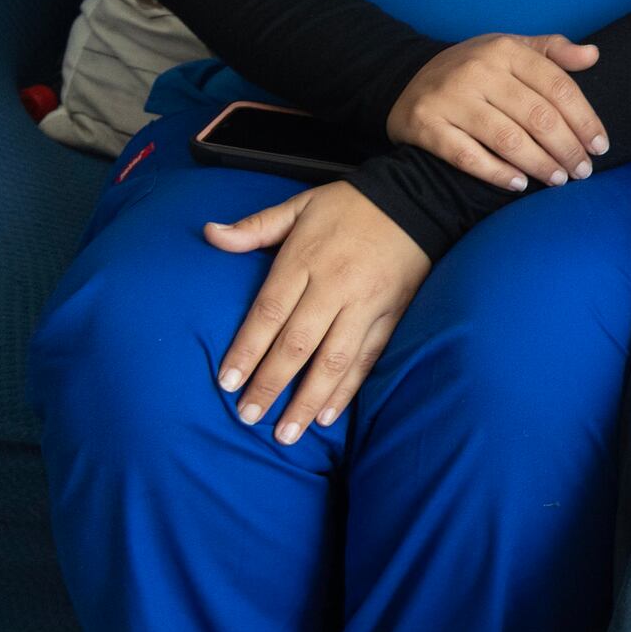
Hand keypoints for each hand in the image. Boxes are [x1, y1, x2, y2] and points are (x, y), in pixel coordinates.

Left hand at [208, 181, 431, 441]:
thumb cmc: (352, 204)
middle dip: (270, 384)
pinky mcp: (392, 315)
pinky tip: (327, 416)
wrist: (421, 197)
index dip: (247, 351)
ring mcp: (367, 304)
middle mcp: (335, 286)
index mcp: (306, 259)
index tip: (226, 382)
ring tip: (286, 433)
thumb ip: (256, 227)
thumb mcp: (301, 205)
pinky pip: (368, 358)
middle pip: (297, 344)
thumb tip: (210, 234)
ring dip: (307, 400)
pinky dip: (347, 389)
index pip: (269, 313)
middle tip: (247, 416)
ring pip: (333, 360)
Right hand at [387, 33, 607, 190]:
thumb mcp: (511, 49)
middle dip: (568, 148)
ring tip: (559, 180)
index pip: (558, 87)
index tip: (600, 146)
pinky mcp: (427, 126)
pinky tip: (519, 184)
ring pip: (508, 139)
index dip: (585, 120)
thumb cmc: (474, 69)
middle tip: (583, 171)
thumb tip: (594, 55)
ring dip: (540, 164)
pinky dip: (497, 173)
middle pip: (538, 116)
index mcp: (505, 50)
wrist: (407, 80)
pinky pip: (469, 157)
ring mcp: (451, 99)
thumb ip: (553, 50)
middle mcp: (478, 71)